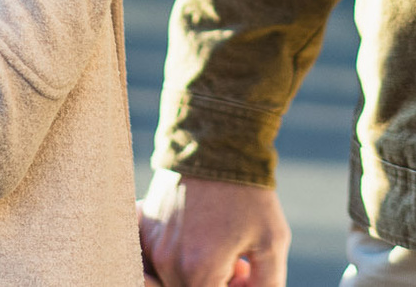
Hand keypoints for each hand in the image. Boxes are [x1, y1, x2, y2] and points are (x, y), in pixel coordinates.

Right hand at [140, 169, 286, 286]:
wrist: (217, 142)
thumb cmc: (248, 193)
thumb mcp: (272, 241)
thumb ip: (267, 284)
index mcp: (199, 272)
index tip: (245, 272)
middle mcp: (168, 262)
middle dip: (217, 283)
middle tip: (239, 263)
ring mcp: (152, 244)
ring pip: (172, 279)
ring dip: (197, 273)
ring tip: (221, 247)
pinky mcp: (144, 226)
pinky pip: (157, 258)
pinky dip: (177, 256)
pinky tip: (199, 236)